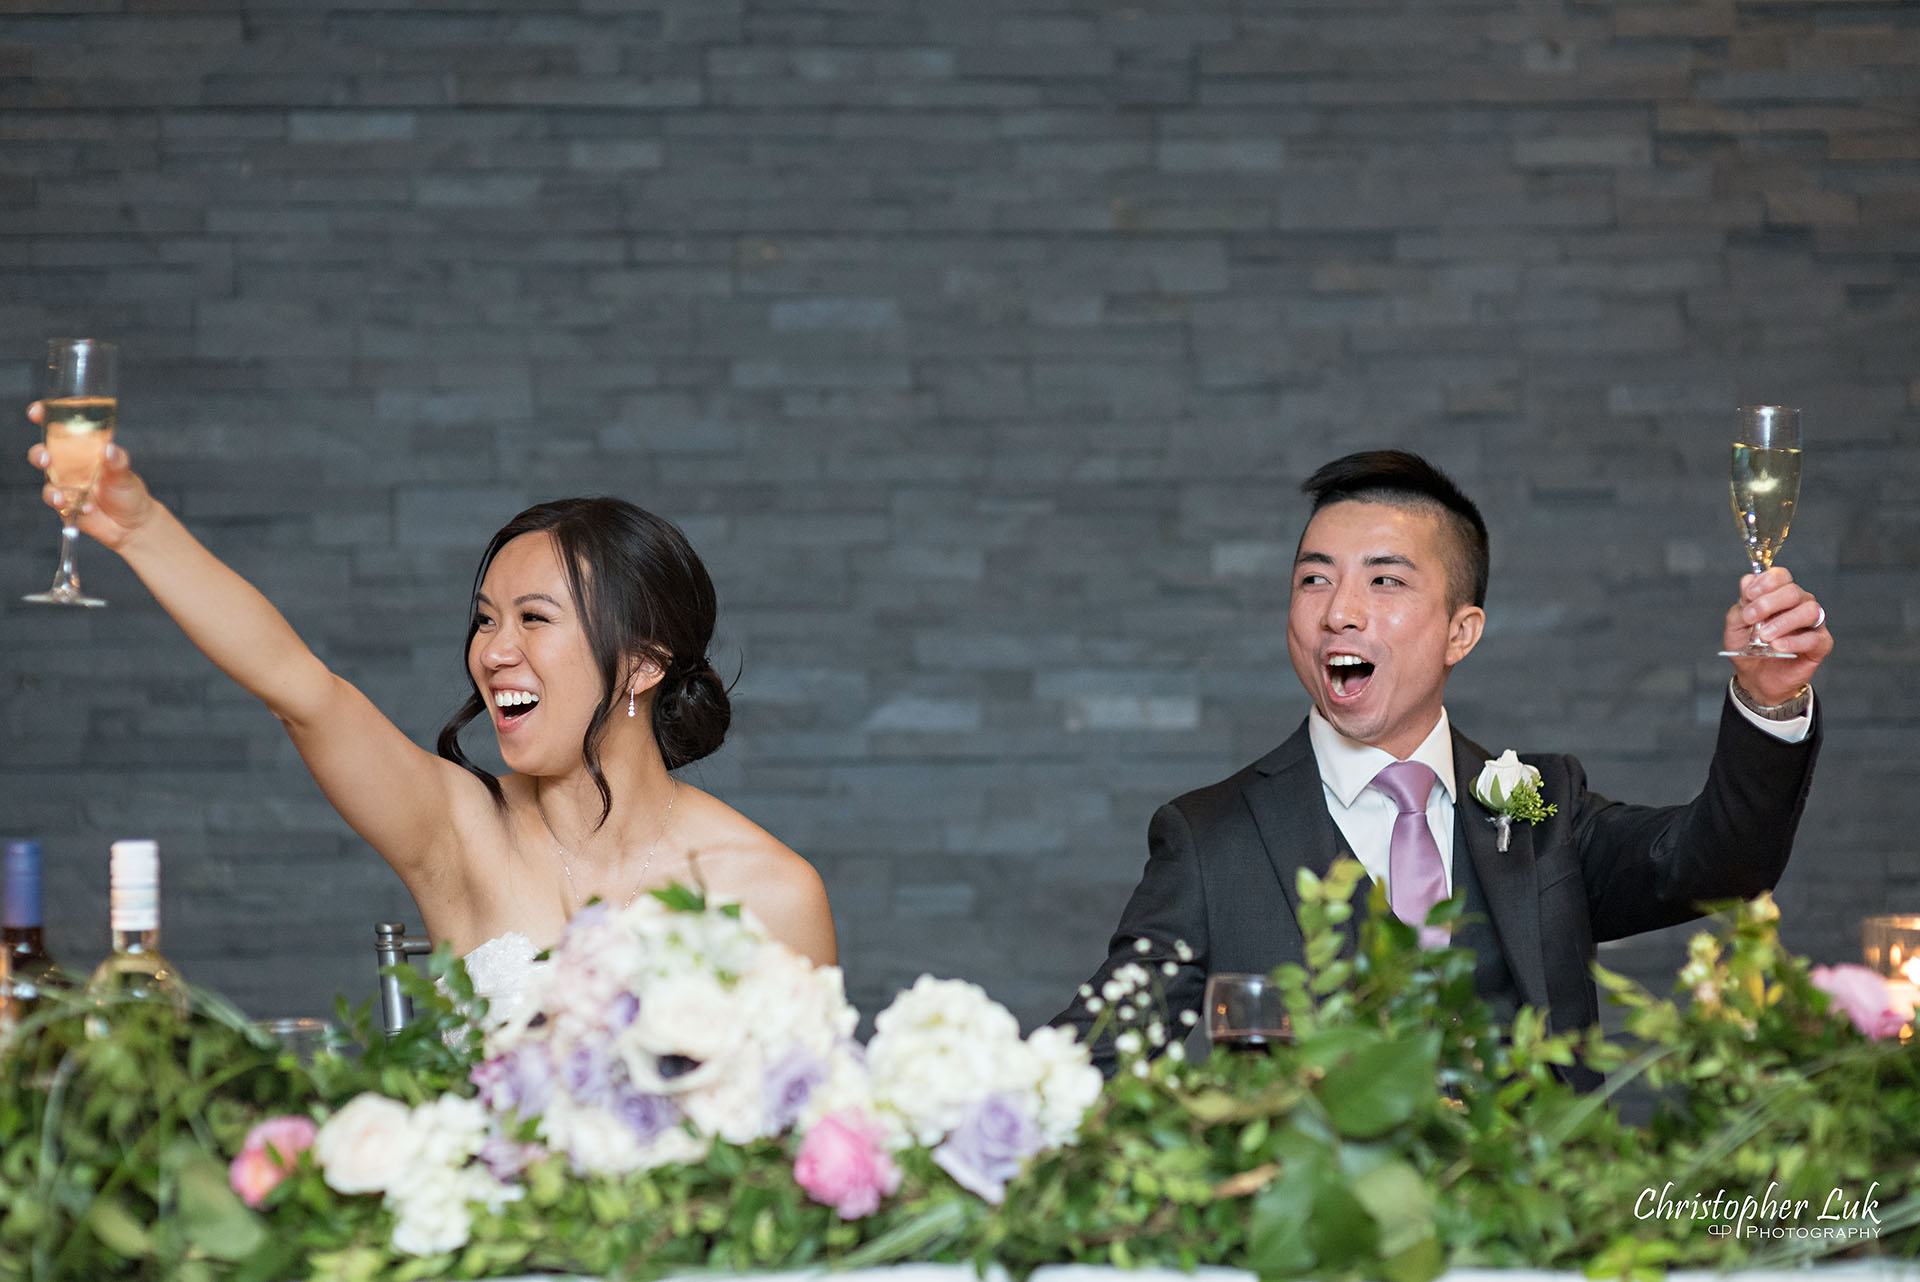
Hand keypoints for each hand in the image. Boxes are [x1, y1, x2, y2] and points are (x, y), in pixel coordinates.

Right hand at [25, 399, 154, 550]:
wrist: (133, 524)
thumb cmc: (128, 492)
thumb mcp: (126, 474)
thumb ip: (118, 461)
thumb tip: (109, 449)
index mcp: (83, 450)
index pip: (59, 430)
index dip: (45, 417)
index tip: (37, 412)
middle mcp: (69, 466)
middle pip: (44, 454)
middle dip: (40, 453)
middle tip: (47, 457)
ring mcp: (65, 486)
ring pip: (47, 481)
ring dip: (52, 488)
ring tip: (62, 497)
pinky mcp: (66, 505)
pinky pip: (58, 503)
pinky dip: (67, 505)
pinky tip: (85, 508)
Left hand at [1723, 566, 1831, 704]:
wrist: (1755, 678)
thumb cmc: (1748, 648)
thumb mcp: (1736, 626)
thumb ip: (1742, 605)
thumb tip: (1747, 582)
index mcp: (1778, 596)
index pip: (1780, 576)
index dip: (1766, 581)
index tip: (1749, 595)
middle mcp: (1799, 605)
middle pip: (1793, 591)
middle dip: (1769, 602)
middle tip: (1750, 618)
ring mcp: (1812, 623)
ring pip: (1808, 611)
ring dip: (1783, 622)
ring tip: (1764, 636)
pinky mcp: (1821, 644)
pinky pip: (1814, 638)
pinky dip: (1793, 641)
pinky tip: (1777, 647)